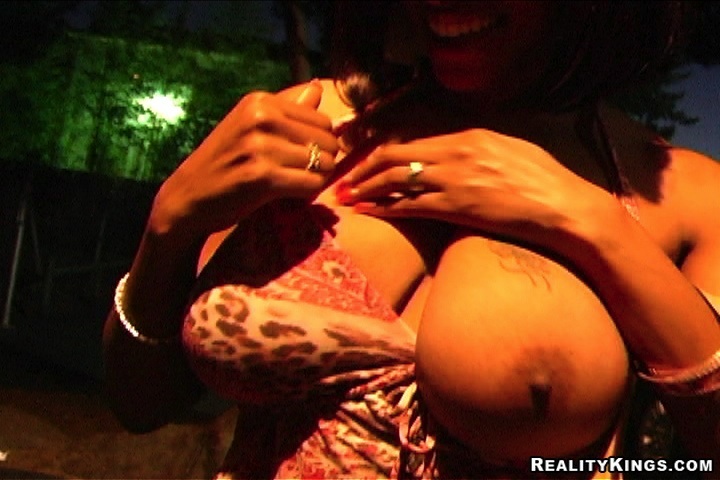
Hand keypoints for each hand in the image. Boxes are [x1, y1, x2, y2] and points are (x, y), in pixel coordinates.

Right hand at [150, 80, 339, 241]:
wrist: (188, 196)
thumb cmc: (224, 162)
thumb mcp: (250, 126)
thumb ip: (287, 109)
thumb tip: (317, 87)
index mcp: (260, 101)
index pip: (321, 119)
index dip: (321, 142)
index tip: (304, 156)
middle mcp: (261, 118)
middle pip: (327, 140)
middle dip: (324, 160)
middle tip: (304, 174)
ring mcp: (261, 147)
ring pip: (323, 163)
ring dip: (317, 179)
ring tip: (297, 184)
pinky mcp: (263, 177)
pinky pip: (311, 184)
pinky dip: (309, 193)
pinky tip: (294, 195)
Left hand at [335, 128, 603, 238]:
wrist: (563, 208)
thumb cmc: (543, 180)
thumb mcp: (510, 149)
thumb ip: (478, 148)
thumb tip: (457, 152)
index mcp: (468, 137)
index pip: (413, 142)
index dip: (383, 153)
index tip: (367, 163)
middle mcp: (455, 153)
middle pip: (395, 155)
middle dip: (364, 168)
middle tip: (346, 180)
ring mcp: (454, 180)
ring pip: (396, 179)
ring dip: (367, 188)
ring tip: (347, 197)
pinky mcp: (456, 208)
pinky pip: (409, 205)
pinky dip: (384, 208)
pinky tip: (367, 212)